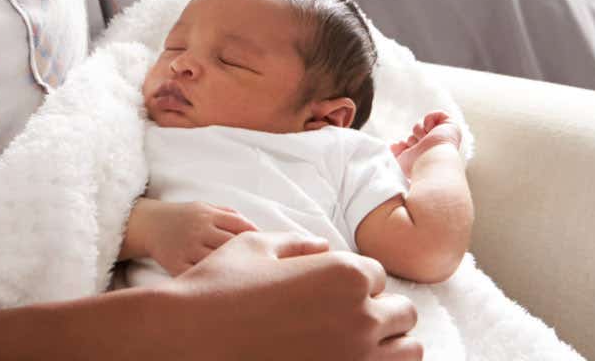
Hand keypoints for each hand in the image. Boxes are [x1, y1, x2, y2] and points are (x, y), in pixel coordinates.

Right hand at [126, 199, 258, 274]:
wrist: (148, 224)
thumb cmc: (183, 217)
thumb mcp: (204, 207)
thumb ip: (229, 215)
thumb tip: (257, 229)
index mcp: (208, 215)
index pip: (241, 225)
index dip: (257, 237)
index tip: (267, 249)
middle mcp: (199, 230)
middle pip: (232, 245)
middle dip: (249, 256)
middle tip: (262, 269)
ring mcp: (187, 248)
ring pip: (217, 262)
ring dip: (233, 271)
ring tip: (245, 280)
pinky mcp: (176, 264)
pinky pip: (198, 276)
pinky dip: (211, 281)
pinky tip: (220, 285)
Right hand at [159, 232, 421, 359]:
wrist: (186, 339)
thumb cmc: (215, 289)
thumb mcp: (254, 247)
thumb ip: (297, 244)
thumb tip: (322, 246)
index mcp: (343, 273)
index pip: (378, 275)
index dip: (353, 281)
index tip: (327, 292)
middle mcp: (359, 317)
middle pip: (402, 313)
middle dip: (377, 311)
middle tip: (339, 319)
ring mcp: (355, 359)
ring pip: (408, 351)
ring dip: (386, 344)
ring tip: (351, 343)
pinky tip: (342, 358)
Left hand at [390, 110, 463, 176]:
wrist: (430, 162)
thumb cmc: (417, 166)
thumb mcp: (403, 160)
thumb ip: (398, 152)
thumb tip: (393, 145)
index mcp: (427, 154)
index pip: (413, 142)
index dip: (408, 144)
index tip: (407, 149)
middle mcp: (437, 145)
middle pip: (416, 132)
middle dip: (413, 139)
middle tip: (419, 146)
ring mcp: (444, 135)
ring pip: (422, 124)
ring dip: (419, 131)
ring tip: (425, 140)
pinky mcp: (451, 125)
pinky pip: (437, 114)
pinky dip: (429, 120)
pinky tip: (431, 131)